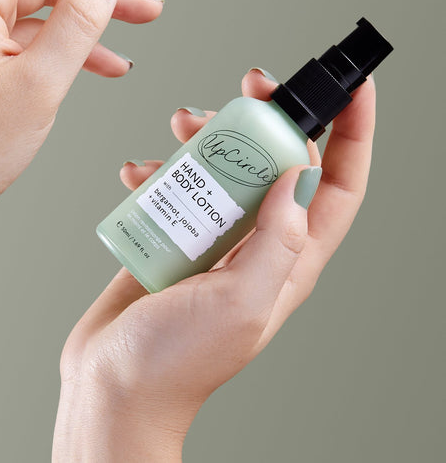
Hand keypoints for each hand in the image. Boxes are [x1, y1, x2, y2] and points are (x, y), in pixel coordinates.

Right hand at [53, 68, 375, 461]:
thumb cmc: (176, 360)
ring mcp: (214, 236)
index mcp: (289, 261)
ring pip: (224, 163)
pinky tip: (137, 173)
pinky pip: (176, 183)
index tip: (356, 87)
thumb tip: (299, 176)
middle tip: (247, 88)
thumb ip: (276, 242)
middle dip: (267, 117)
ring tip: (178, 126)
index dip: (355, 136)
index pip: (340, 188)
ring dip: (204, 135)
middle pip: (277, 161)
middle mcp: (256, 242)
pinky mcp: (175, 232)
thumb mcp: (239, 304)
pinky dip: (158, 168)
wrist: (112, 381)